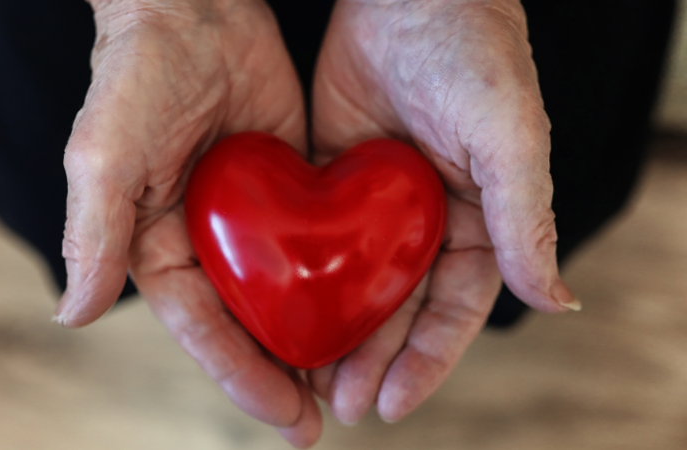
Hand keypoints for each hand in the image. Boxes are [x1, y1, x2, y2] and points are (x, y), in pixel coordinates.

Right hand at [54, 1, 319, 445]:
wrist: (193, 8)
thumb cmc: (137, 76)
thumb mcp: (104, 155)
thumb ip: (93, 233)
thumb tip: (74, 315)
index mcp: (160, 248)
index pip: (203, 329)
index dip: (241, 377)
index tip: (285, 416)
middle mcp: (207, 244)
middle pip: (247, 326)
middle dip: (280, 377)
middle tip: (318, 425)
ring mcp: (252, 221)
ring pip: (286, 296)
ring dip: (314, 342)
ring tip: (352, 387)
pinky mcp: (290, 190)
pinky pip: (317, 247)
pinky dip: (338, 284)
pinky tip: (370, 312)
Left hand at [308, 0, 579, 424]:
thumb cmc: (472, 53)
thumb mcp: (509, 137)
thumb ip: (526, 219)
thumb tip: (559, 299)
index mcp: (476, 221)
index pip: (454, 309)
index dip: (426, 360)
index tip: (391, 403)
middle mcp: (426, 222)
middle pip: (399, 307)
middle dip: (372, 359)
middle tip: (339, 403)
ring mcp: (376, 205)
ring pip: (354, 284)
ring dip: (334, 332)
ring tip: (306, 379)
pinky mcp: (331, 181)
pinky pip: (315, 240)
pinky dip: (300, 280)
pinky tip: (278, 312)